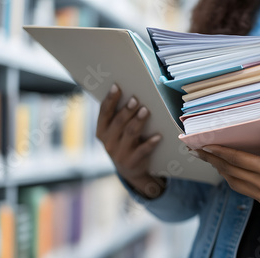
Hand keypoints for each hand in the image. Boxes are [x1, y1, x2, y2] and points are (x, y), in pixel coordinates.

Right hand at [96, 84, 164, 198]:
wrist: (129, 170)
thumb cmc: (124, 142)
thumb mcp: (116, 132)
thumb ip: (118, 117)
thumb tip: (130, 94)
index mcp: (101, 131)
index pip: (104, 113)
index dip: (110, 99)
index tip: (117, 87)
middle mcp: (108, 143)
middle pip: (118, 123)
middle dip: (127, 110)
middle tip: (135, 99)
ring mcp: (119, 153)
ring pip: (130, 134)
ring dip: (138, 121)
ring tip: (146, 111)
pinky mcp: (132, 162)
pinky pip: (143, 150)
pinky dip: (151, 143)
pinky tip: (158, 136)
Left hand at [191, 127, 259, 210]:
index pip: (237, 160)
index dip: (218, 152)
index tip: (203, 145)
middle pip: (230, 172)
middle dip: (212, 160)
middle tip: (197, 150)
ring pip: (234, 183)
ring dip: (220, 171)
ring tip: (210, 159)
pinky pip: (244, 190)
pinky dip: (232, 179)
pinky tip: (230, 172)